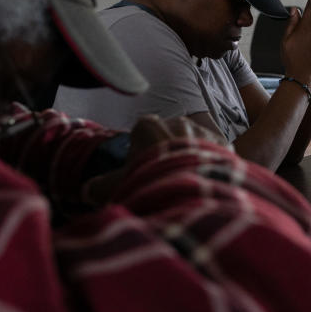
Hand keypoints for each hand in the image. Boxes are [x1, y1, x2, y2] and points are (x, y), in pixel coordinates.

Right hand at [83, 115, 227, 204]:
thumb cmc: (149, 181)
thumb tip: (87, 190)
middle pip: (168, 135)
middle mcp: (175, 121)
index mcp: (147, 126)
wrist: (190, 188)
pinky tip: (209, 178)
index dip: (142, 153)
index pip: (141, 133)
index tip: (144, 169)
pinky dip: (213, 161)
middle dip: (168, 152)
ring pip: (193, 141)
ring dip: (191, 155)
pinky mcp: (223, 142)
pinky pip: (217, 149)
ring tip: (190, 179)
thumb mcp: (118, 186)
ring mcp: (200, 130)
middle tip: (167, 176)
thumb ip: (101, 186)